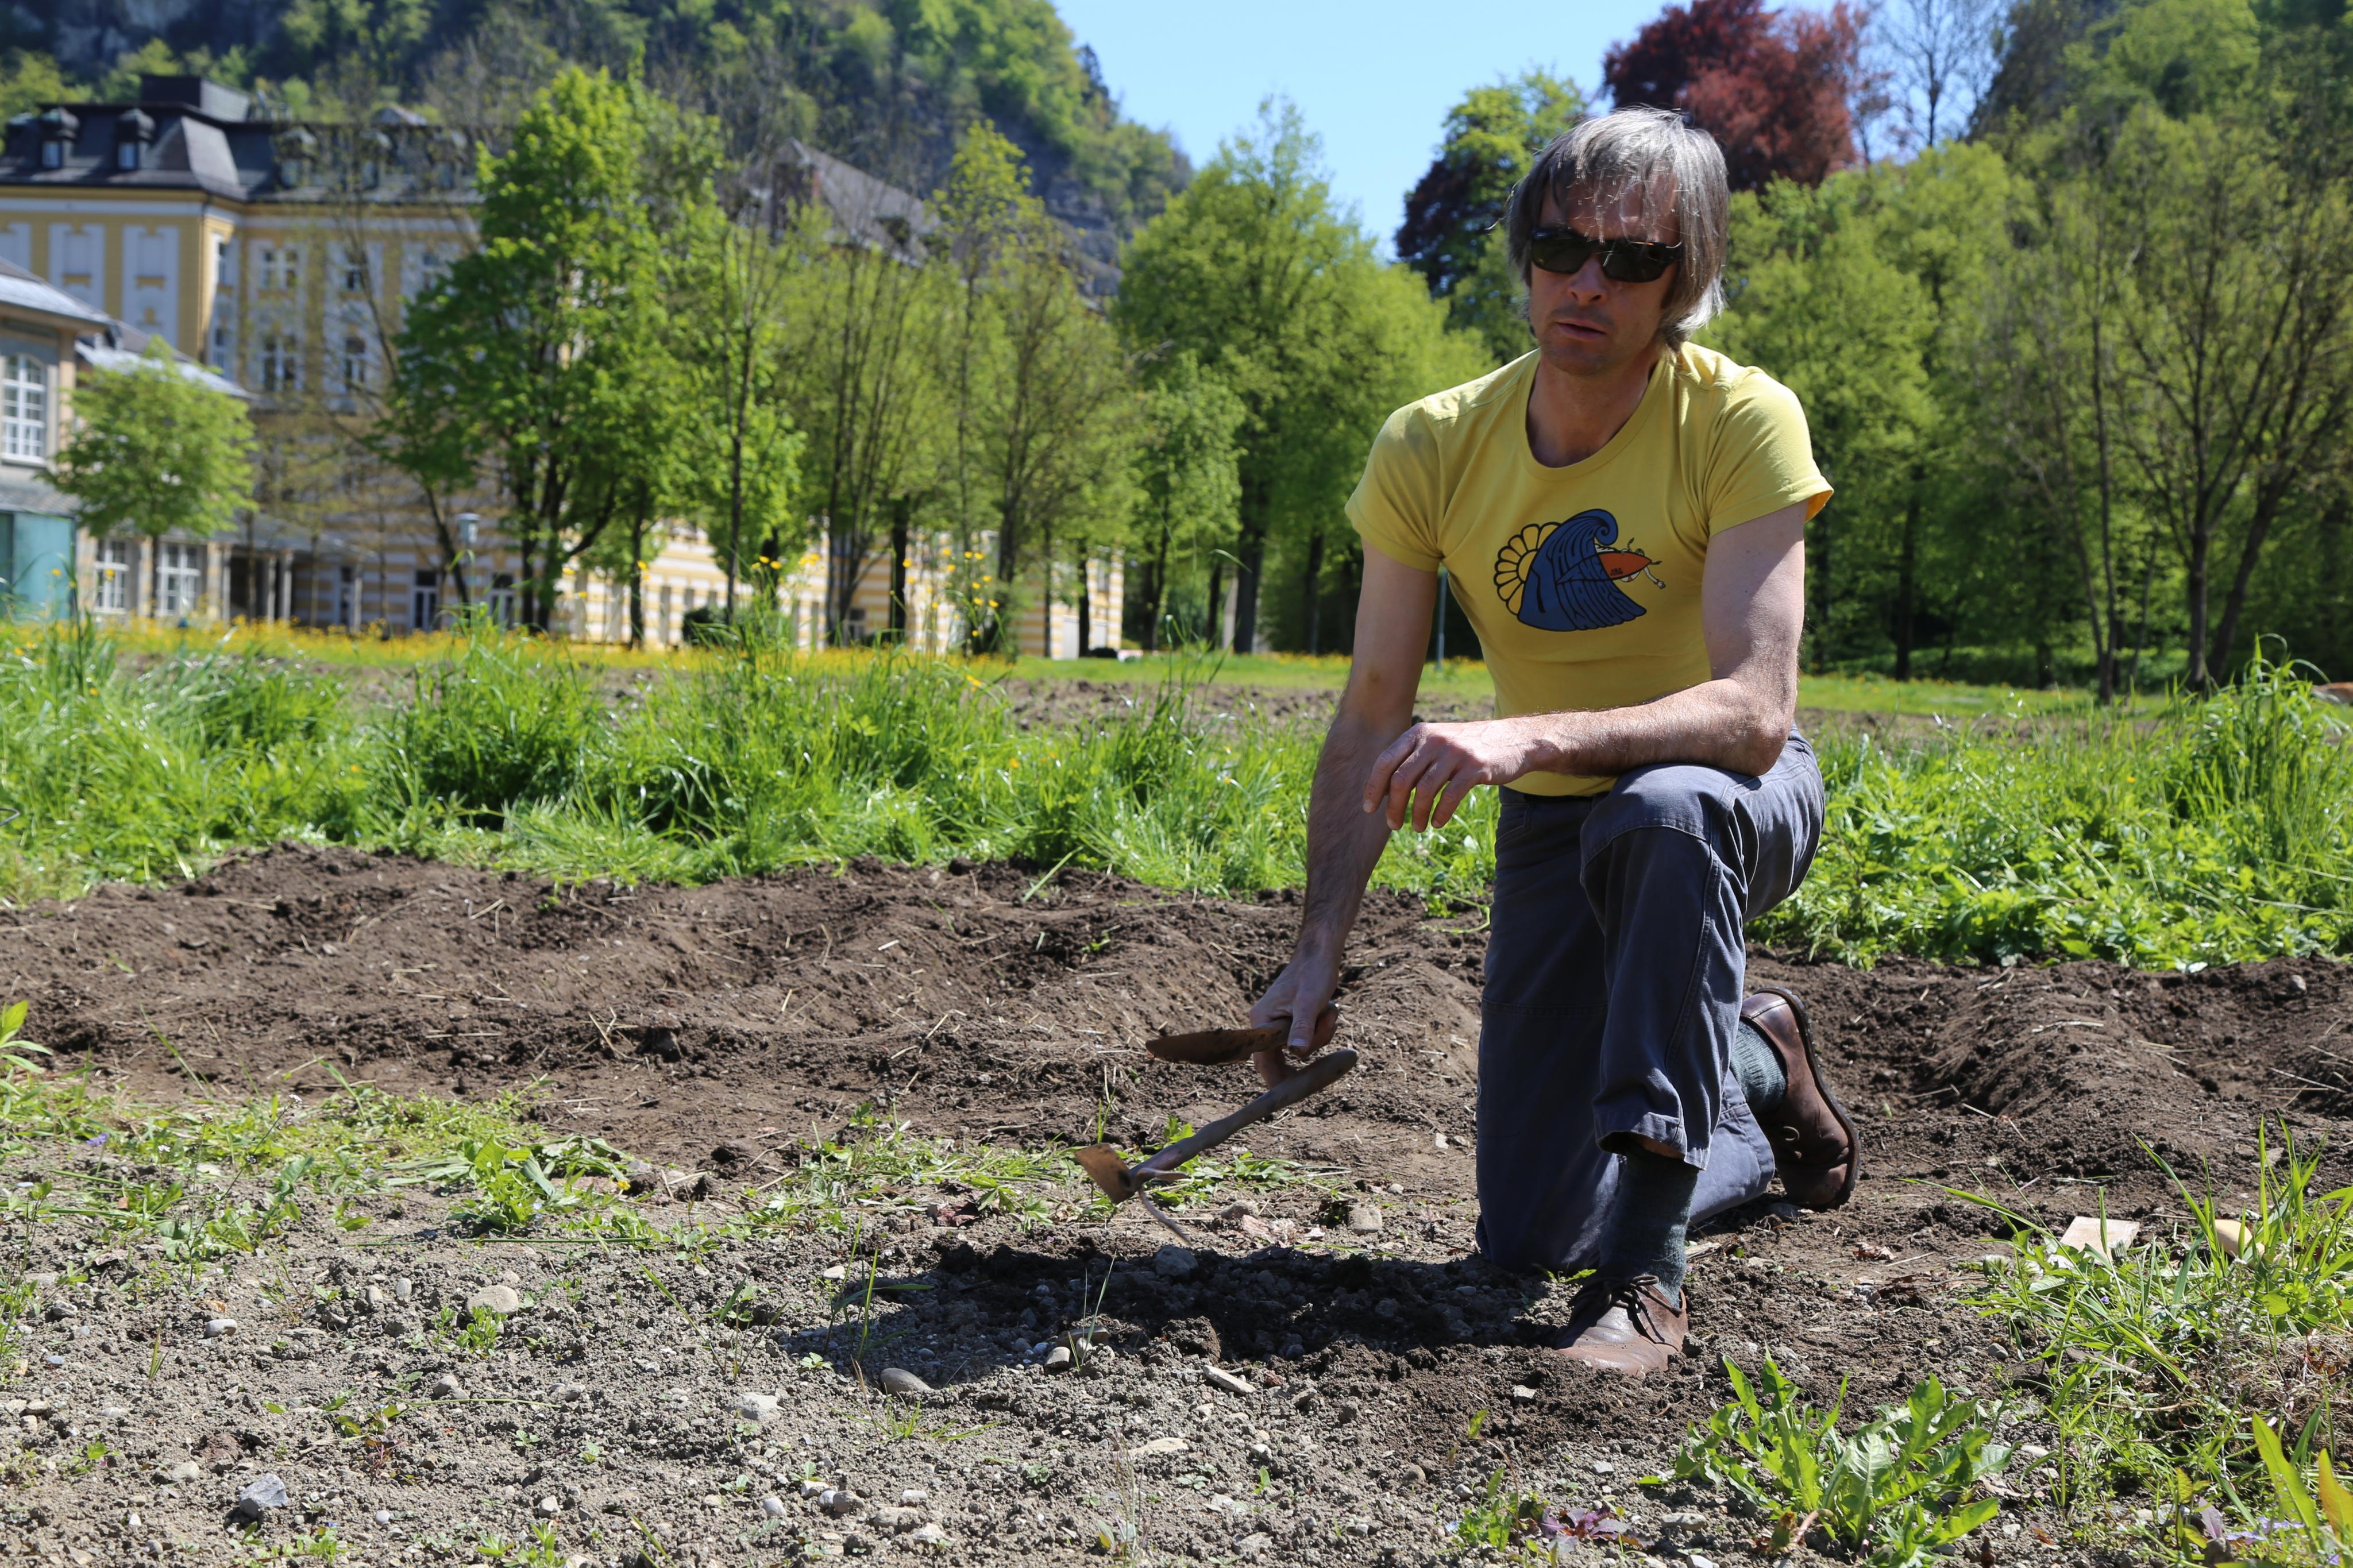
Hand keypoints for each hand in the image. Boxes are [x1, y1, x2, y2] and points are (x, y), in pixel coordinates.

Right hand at [1248, 951, 1342, 1088]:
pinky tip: (1327, 1014)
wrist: (1321, 956)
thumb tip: (1297, 1054)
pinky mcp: (1293, 1022)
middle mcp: (1266, 1025)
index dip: (1275, 1079)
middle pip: (1281, 1057)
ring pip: (1298, 1048)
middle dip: (1306, 1052)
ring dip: (1318, 1037)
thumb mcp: (1308, 1003)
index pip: (1263, 1060)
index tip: (1288, 1095)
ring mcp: (1279, 1024)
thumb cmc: (1312, 974)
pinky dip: (1320, 1032)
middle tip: (1321, 1057)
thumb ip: (1302, 1029)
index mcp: (1261, 1021)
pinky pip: (1306, 1039)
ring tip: (1327, 1014)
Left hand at [1364, 718, 1538, 831]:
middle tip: (1393, 825)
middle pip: (1401, 779)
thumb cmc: (1467, 747)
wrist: (1513, 739)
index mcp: (1418, 733)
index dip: (1373, 787)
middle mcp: (1434, 740)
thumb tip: (1382, 790)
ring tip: (1417, 827)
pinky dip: (1440, 814)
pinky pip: (1450, 796)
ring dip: (1416, 814)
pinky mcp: (1475, 767)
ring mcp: (1455, 752)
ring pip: (1424, 790)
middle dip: (1392, 806)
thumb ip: (1412, 758)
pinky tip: (1436, 823)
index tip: (1369, 809)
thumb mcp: (1437, 743)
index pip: (1385, 762)